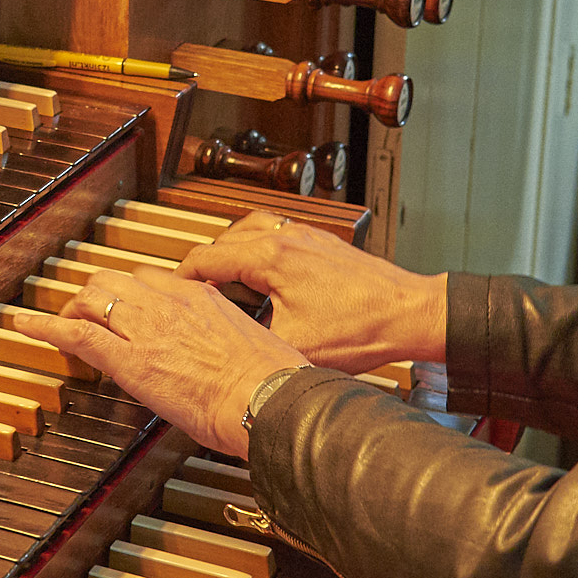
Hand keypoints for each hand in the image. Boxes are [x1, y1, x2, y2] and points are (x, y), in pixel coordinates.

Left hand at [6, 267, 306, 455]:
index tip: (127, 306)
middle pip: (117, 281)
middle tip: (87, 312)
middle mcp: (170, 302)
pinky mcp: (130, 360)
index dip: (132, 293)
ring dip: (75, 309)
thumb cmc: (272, 382)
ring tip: (61, 320)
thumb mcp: (251, 344)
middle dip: (97, 295)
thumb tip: (223, 348)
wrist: (268, 399)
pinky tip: (25, 324)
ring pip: (94, 299)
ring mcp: (147, 329)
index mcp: (201, 296)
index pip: (152, 279)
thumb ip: (226, 337)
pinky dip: (46, 326)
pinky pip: (77, 334)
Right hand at [174, 213, 448, 369]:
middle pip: (224, 239)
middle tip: (191, 288)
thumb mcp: (293, 345)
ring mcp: (306, 237)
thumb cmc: (362, 330)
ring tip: (221, 276)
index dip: (181, 278)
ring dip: (231, 250)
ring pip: (251, 229)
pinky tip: (262, 272)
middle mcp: (285, 239)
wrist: (408, 314)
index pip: (206, 257)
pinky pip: (277, 233)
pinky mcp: (323, 243)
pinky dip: (259, 248)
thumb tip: (222, 348)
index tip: (169, 292)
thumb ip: (250, 340)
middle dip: (203, 263)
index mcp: (270, 259)